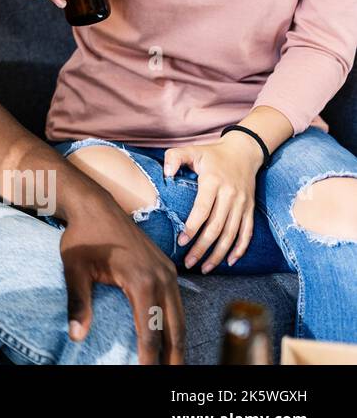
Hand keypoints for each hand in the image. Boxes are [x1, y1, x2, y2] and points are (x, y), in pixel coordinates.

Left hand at [59, 199, 184, 363]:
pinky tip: (172, 338)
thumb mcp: (74, 269)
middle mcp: (162, 277)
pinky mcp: (167, 268)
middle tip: (171, 378)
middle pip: (174, 328)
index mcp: (141, 280)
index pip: (150, 331)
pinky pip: (177, 303)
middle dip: (173, 356)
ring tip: (174, 365)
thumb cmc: (82, 237)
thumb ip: (78, 303)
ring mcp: (168, 272)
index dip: (149, 358)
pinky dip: (177, 324)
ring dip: (178, 342)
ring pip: (180, 317)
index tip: (147, 374)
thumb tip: (76, 336)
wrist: (95, 205)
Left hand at [164, 135, 262, 272]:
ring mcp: (242, 204)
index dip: (193, 227)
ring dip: (219, 254)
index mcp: (213, 182)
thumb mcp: (191, 150)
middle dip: (203, 247)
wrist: (244, 151)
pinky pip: (247, 232)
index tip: (182, 241)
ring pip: (232, 234)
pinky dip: (240, 248)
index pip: (203, 210)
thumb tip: (166, 174)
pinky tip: (230, 261)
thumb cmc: (212, 154)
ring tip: (205, 267)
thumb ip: (174, 158)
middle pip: (217, 227)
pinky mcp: (250, 209)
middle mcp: (230, 195)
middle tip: (189, 263)